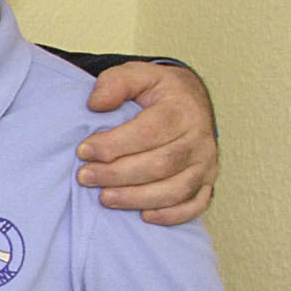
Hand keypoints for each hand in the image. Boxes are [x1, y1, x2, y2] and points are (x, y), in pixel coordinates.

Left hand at [78, 61, 216, 224]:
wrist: (189, 100)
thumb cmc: (157, 91)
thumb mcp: (137, 75)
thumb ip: (116, 83)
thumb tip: (96, 104)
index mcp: (182, 110)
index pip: (148, 132)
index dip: (113, 145)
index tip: (83, 151)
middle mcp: (199, 138)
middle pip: (160, 164)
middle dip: (118, 174)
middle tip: (86, 177)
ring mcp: (206, 163)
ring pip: (176, 189)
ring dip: (137, 197)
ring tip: (105, 198)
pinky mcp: (207, 181)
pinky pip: (196, 204)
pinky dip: (171, 214)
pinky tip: (144, 215)